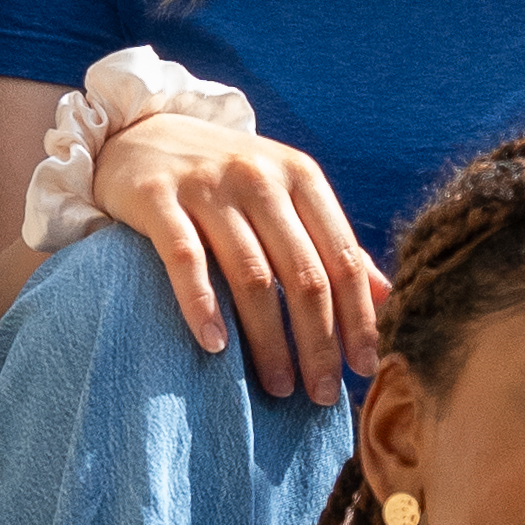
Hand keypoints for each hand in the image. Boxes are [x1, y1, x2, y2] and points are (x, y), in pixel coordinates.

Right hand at [95, 113, 385, 402]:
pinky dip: (202, 307)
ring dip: (269, 340)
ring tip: (278, 386)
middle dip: (319, 343)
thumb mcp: (284, 194)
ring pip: (252, 276)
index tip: (364, 367)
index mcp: (302, 177)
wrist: (138, 131)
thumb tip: (386, 296)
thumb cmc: (224, 176)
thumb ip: (330, 241)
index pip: (344, 258)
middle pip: (304, 275)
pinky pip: (186, 261)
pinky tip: (216, 347)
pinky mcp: (158, 198)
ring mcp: (208, 186)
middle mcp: (260, 178)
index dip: (359, 318)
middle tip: (322, 394)